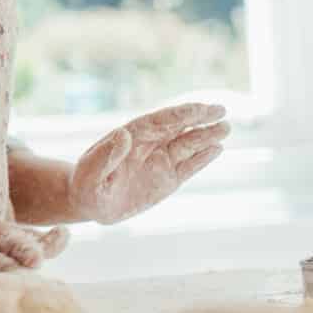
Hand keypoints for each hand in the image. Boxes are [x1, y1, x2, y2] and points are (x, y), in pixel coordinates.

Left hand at [68, 103, 229, 225]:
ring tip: (225, 128)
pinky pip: (188, 167)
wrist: (89, 203)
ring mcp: (160, 161)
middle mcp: (149, 144)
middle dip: (199, 118)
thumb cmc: (86, 184)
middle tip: (221, 110)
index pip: (159, 121)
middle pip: (178, 127)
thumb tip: (123, 134)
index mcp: (131, 136)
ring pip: (188, 145)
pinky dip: (203, 158)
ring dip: (206, 136)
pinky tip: (218, 148)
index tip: (198, 108)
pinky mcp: (168, 179)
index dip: (179, 114)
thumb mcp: (90, 171)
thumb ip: (106, 155)